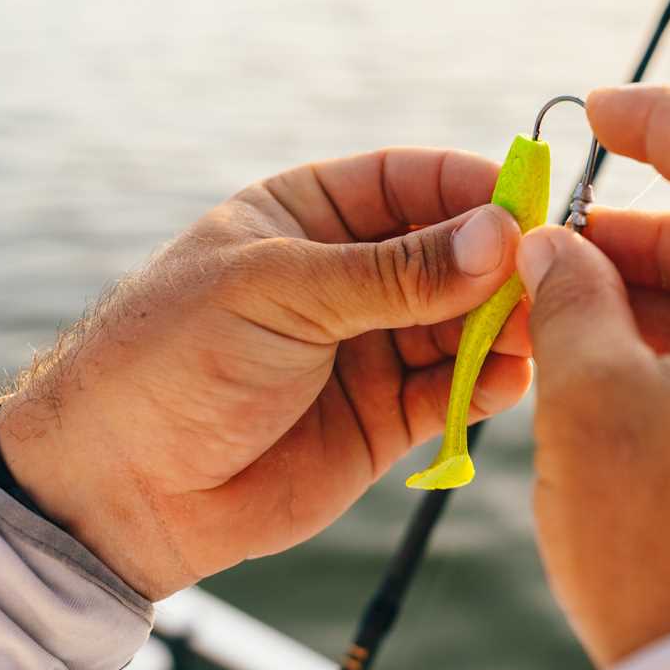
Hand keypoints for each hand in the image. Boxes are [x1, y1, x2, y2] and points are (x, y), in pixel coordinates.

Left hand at [0, 148, 532, 598]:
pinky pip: (454, 391)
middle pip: (451, 252)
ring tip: (535, 329)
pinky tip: (507, 379)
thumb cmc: (174, 359)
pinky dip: (488, 384)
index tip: (530, 200)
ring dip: (503, 324)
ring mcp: (371, 347)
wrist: (120, 487)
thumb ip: (393, 273)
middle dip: (499, 262)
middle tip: (549, 275)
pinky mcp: (386, 417)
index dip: (471, 187)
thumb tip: (499, 236)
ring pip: (463, 322)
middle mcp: (350, 277)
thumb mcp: (278, 293)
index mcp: (310, 217)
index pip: (410, 182)